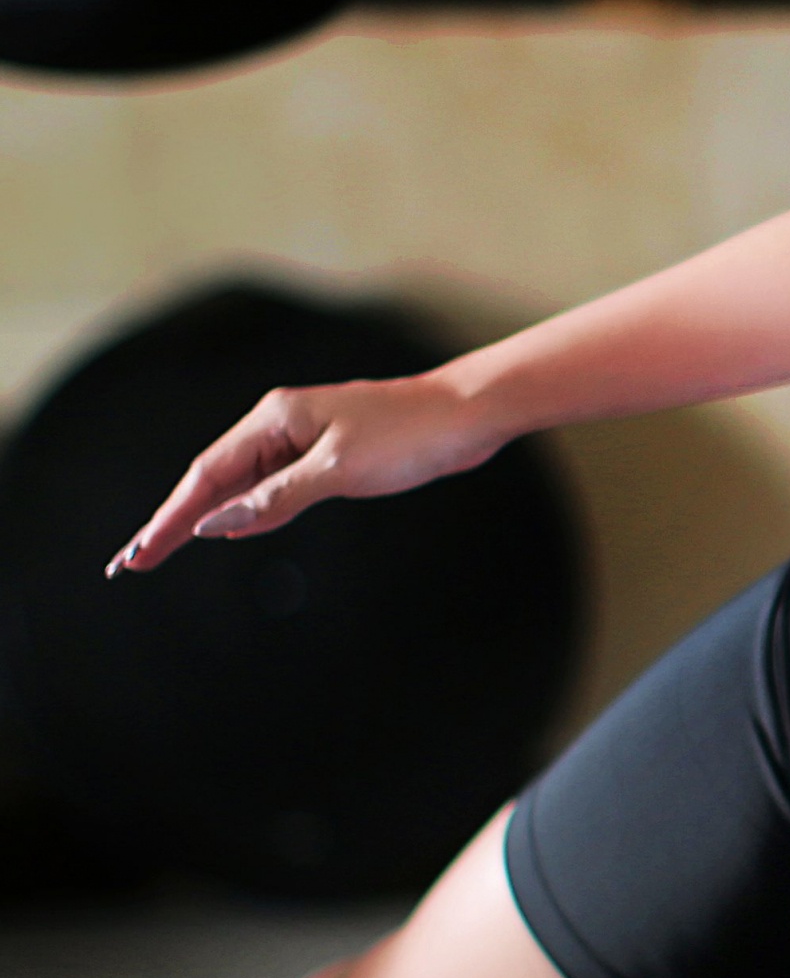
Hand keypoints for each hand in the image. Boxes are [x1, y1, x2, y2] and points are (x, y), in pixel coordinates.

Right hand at [105, 368, 485, 575]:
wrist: (469, 415)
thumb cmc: (410, 435)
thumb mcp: (338, 471)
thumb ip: (275, 498)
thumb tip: (218, 523)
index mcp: (275, 419)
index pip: (207, 475)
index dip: (170, 517)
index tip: (138, 552)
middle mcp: (280, 426)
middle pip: (213, 480)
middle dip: (173, 521)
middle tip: (132, 561)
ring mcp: (303, 442)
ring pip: (241, 486)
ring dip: (205, 519)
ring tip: (162, 549)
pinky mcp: (327, 458)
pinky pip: (273, 491)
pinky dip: (247, 513)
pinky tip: (228, 530)